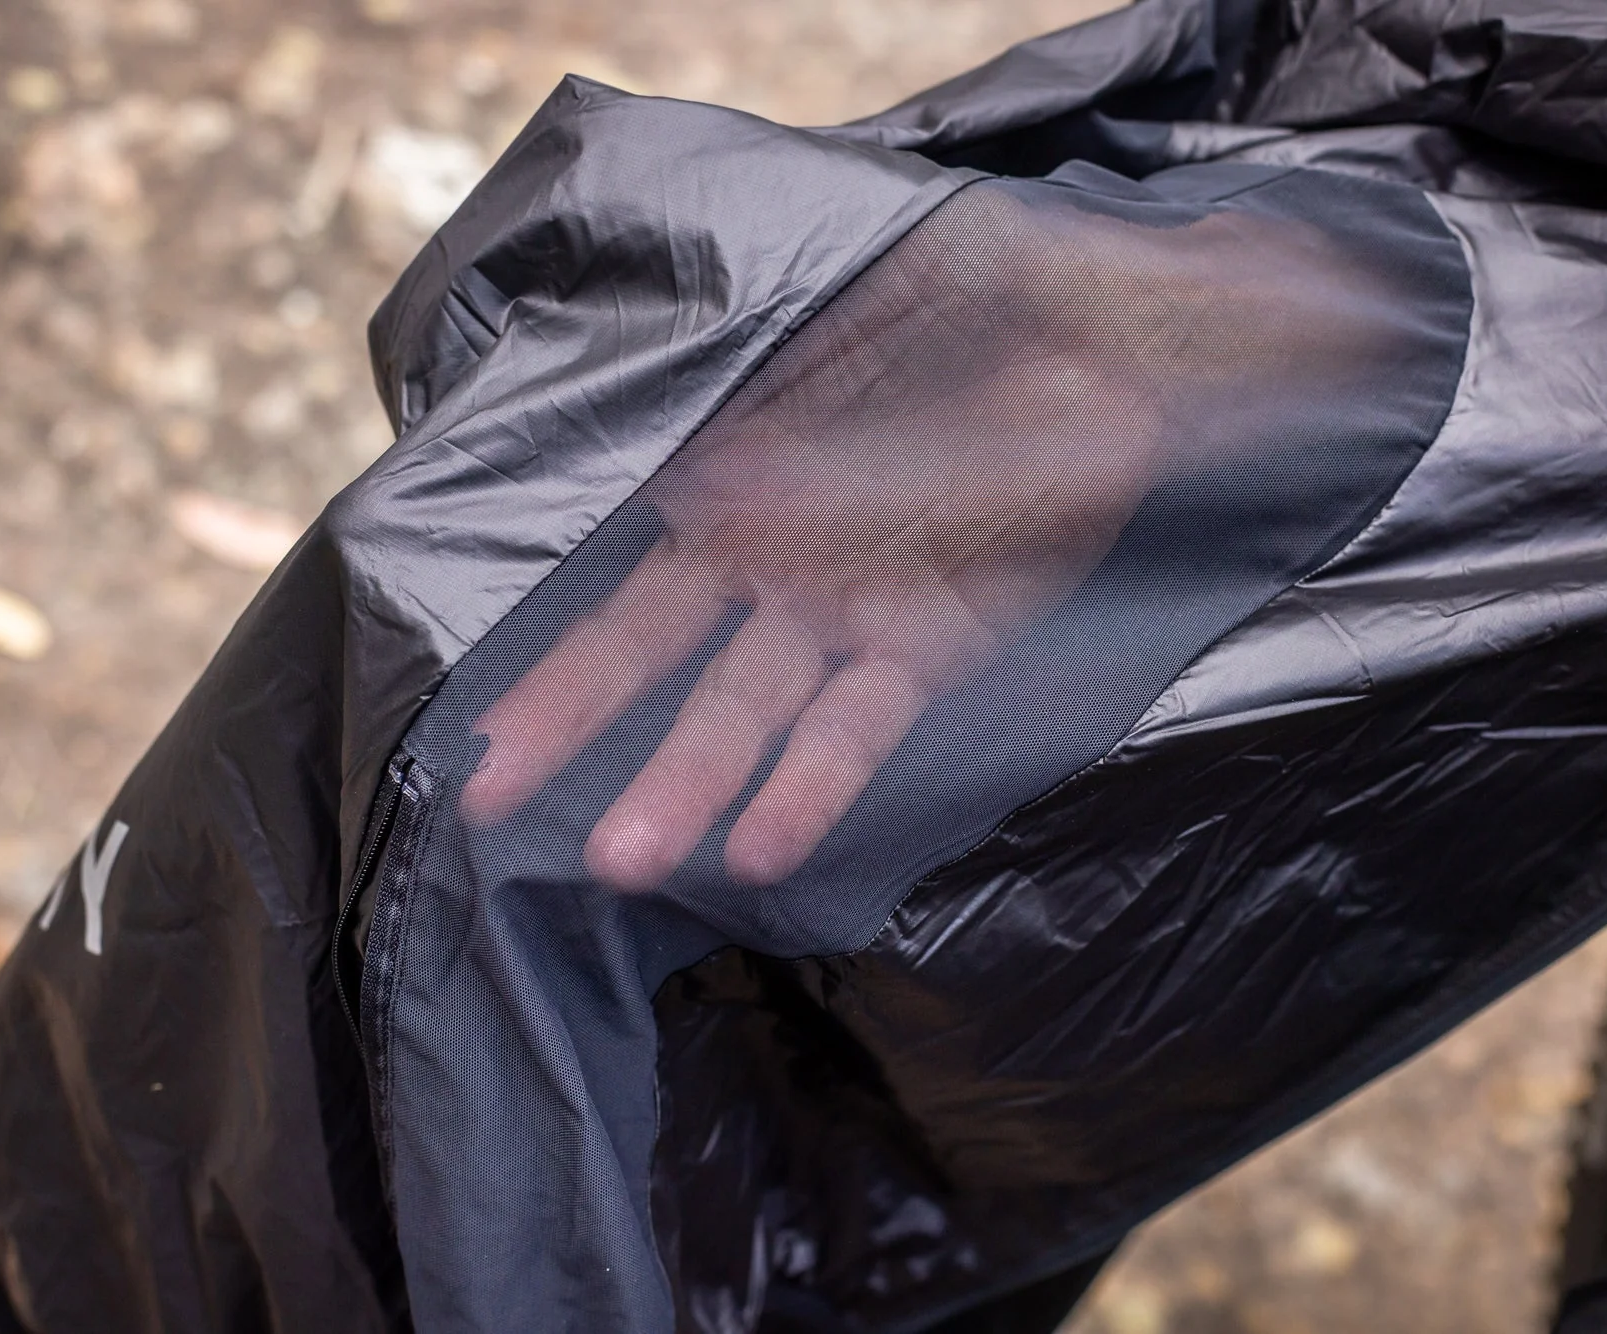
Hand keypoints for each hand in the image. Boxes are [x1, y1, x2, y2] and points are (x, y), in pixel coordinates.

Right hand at [460, 186, 1383, 889]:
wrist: (1128, 329)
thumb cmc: (988, 301)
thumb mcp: (871, 337)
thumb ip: (804, 446)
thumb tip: (701, 497)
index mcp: (732, 475)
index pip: (622, 580)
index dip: (554, 660)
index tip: (478, 731)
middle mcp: (772, 555)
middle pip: (655, 651)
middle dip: (576, 725)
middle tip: (488, 800)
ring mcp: (849, 606)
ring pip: (751, 706)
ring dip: (692, 778)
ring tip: (627, 857)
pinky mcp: (932, 645)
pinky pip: (865, 722)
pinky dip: (817, 779)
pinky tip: (764, 845)